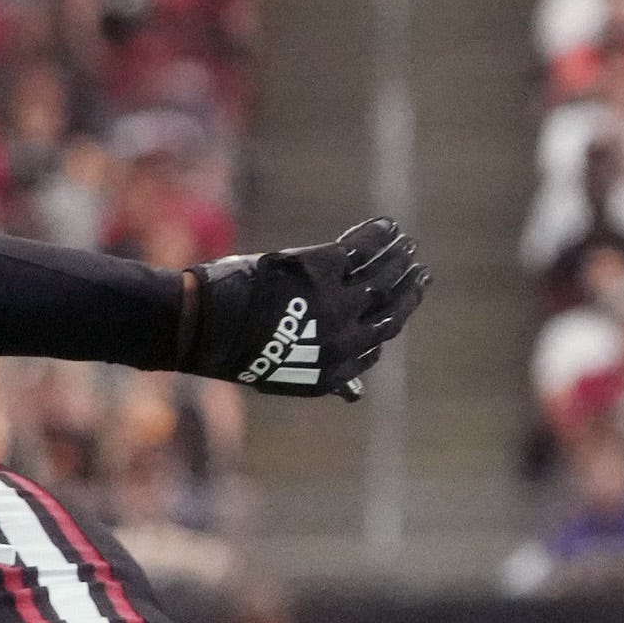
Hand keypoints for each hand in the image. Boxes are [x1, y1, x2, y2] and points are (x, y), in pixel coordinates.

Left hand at [180, 218, 428, 402]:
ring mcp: (333, 303)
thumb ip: (322, 375)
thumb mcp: (284, 373)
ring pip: (381, 277)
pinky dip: (377, 236)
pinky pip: (360, 249)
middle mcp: (342, 339)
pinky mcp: (318, 269)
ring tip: (406, 245)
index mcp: (334, 370)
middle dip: (409, 291)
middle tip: (420, 273)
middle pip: (390, 311)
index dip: (390, 323)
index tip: (397, 307)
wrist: (203, 326)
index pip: (377, 344)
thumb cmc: (235, 346)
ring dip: (399, 258)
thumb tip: (355, 395)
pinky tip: (386, 227)